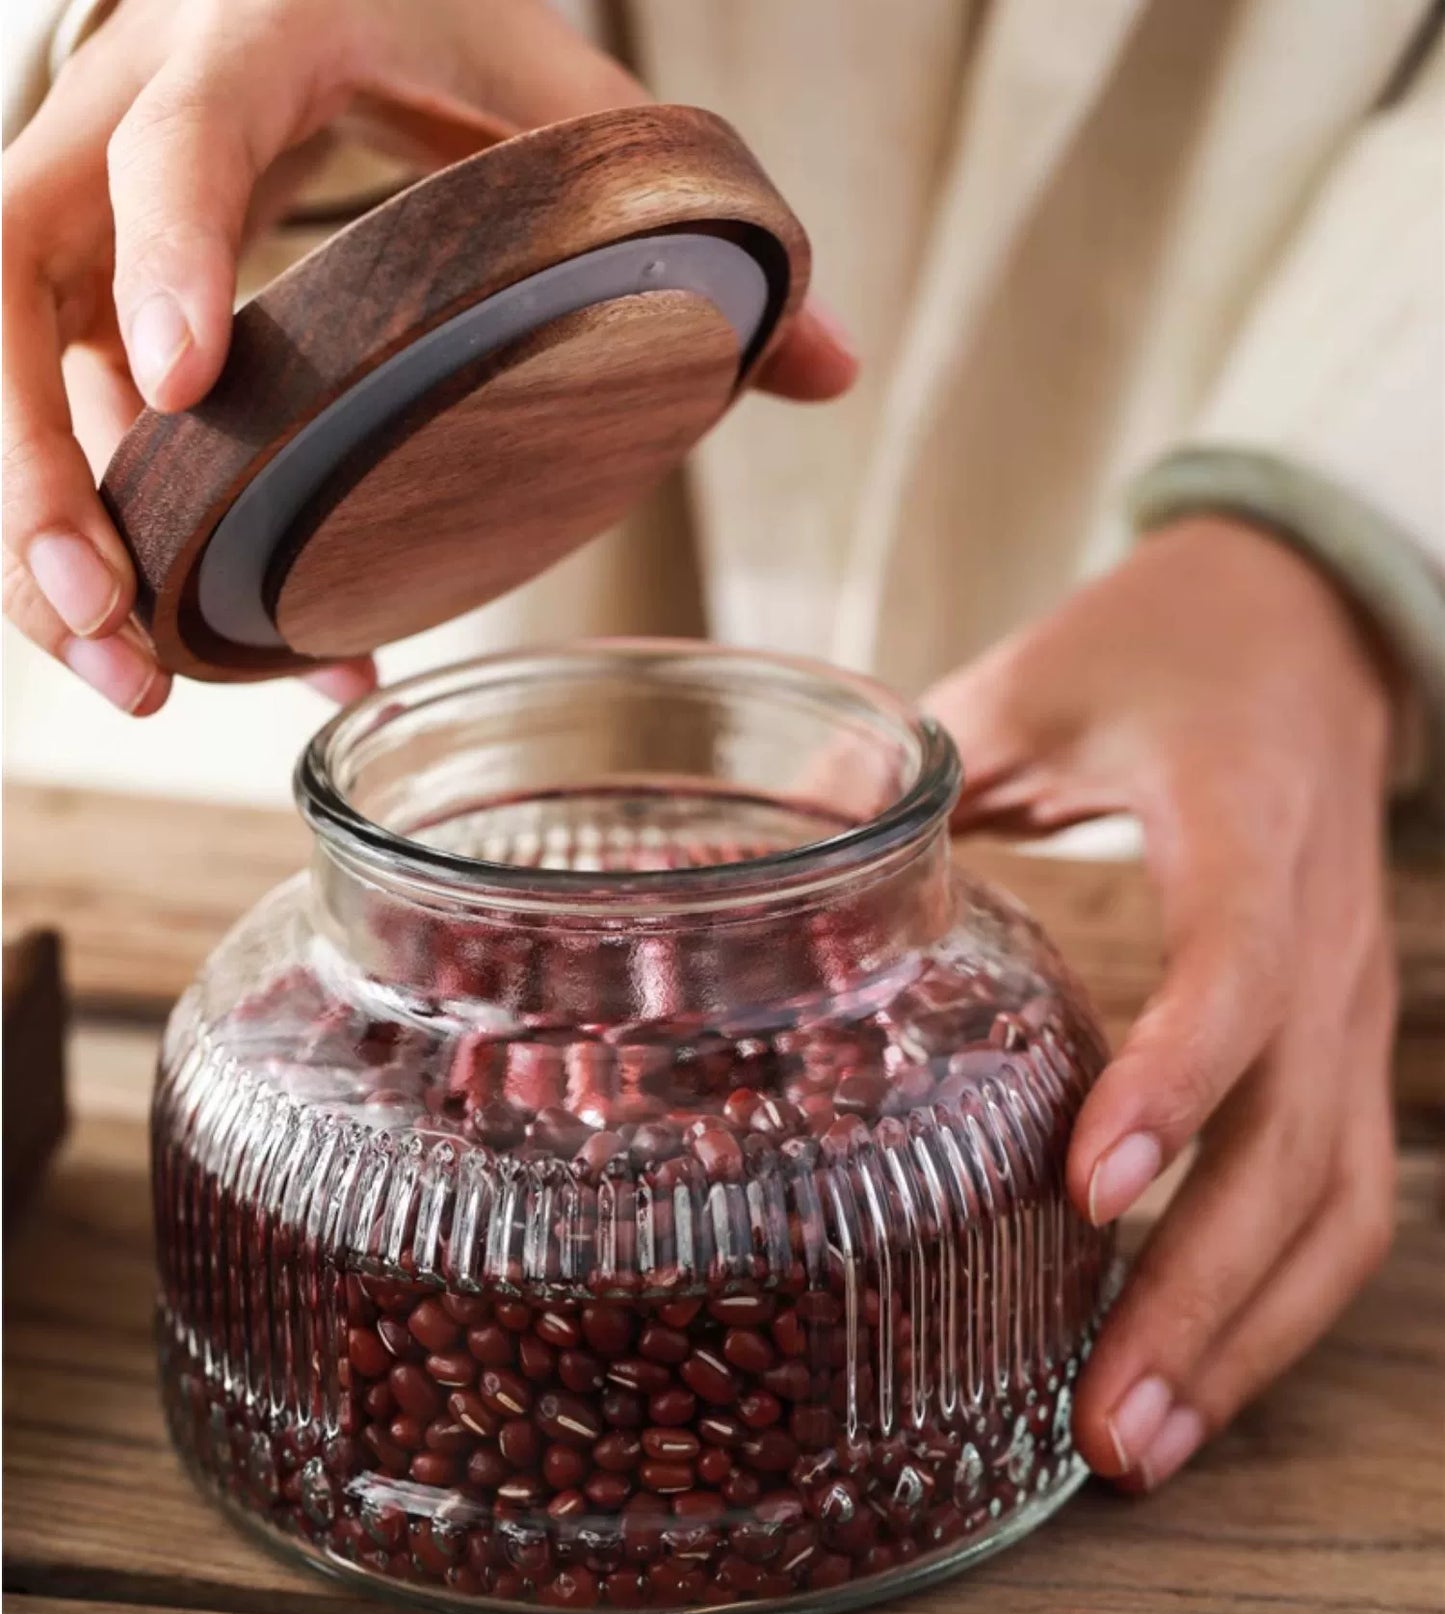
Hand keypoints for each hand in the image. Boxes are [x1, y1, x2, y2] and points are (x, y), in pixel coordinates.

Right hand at [3, 0, 856, 714]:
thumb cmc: (432, 18)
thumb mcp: (559, 95)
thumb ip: (688, 213)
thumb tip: (833, 367)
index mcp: (252, 37)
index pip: (178, 136)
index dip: (162, 252)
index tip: (175, 389)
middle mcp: (126, 114)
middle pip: (13, 274)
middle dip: (37, 462)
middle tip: (109, 615)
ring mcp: (90, 208)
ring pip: (1, 364)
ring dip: (40, 531)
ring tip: (132, 677)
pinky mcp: (88, 289)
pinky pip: (67, 414)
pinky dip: (120, 533)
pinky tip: (197, 649)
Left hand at [926, 516, 1398, 1489]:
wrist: (1307, 626)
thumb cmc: (1157, 650)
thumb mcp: (1027, 682)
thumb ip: (903, 769)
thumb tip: (745, 870)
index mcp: (1244, 822)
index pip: (1234, 969)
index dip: (1176, 1084)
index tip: (1092, 1192)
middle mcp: (1321, 931)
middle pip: (1296, 1137)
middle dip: (1200, 1293)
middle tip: (1101, 1427)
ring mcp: (1348, 998)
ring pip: (1340, 1197)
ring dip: (1247, 1336)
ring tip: (1136, 1450)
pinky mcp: (1338, 1043)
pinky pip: (1339, 1192)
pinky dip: (1273, 1298)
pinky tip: (1189, 1373)